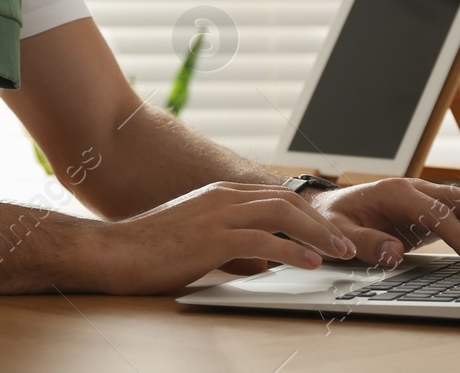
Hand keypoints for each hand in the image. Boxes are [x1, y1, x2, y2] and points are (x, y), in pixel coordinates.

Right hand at [93, 181, 360, 293]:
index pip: (275, 196)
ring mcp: (216, 216)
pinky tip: (308, 263)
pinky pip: (262, 241)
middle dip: (322, 222)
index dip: (309, 214)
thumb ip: (227, 238)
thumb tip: (260, 257)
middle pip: (286, 201)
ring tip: (340, 253)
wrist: (112, 251)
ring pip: (281, 216)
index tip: (330, 233)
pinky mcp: (210, 238)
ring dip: (317, 234)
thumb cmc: (148, 249)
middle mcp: (222, 198)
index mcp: (219, 195)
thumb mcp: (195, 236)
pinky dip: (291, 251)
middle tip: (347, 244)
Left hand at [303, 177, 459, 268]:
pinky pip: (459, 217)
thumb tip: (394, 253)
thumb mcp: (337, 234)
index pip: (437, 212)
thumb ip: (364, 242)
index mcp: (394, 191)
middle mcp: (413, 189)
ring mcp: (422, 199)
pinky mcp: (426, 213)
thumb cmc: (330, 220)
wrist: (325, 210)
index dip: (459, 237)